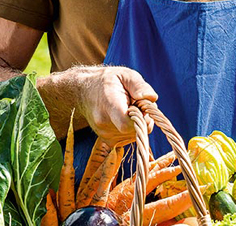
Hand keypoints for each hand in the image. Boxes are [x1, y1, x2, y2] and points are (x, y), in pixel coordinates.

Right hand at [38, 66, 157, 144]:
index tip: (141, 106)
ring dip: (137, 124)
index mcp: (109, 105)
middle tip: (136, 104)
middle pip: (135, 131)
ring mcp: (105, 134)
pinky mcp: (108, 141)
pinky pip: (129, 139)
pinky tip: (124, 118)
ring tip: (128, 109)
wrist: (83, 91)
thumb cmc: (108, 81)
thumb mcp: (125, 75)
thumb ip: (139, 85)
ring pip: (134, 135)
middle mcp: (104, 123)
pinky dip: (131, 130)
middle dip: (142, 119)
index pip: (127, 124)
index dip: (142, 118)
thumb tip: (151, 98)